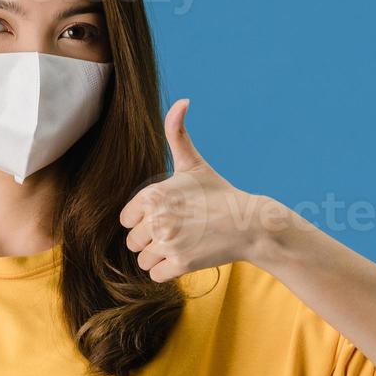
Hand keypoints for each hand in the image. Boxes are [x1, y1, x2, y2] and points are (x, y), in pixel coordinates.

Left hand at [118, 98, 270, 281]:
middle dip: (151, 239)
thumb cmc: (218, 193)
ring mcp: (168, 243)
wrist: (249, 223)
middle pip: (133, 241)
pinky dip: (167, 270)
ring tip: (183, 243)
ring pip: (142, 259)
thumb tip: (182, 101)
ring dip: (159, 256)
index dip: (143, 219)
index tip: (166, 215)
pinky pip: (155, 274)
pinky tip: (186, 257)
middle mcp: (157, 219)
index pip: (126, 219)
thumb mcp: (193, 163)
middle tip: (179, 230)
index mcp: (153, 195)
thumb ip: (177, 134)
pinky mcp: (179, 265)